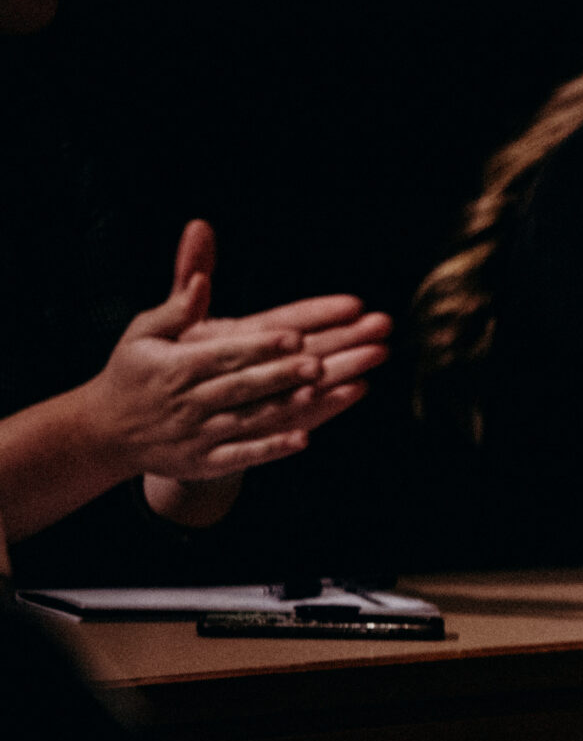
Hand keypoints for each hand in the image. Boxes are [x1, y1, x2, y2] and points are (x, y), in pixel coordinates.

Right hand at [82, 221, 388, 484]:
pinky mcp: (205, 461)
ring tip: (317, 392)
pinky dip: (271, 448)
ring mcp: (197, 433)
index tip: (294, 335)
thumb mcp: (143, 334)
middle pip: (242, 385)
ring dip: (282, 408)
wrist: (106, 432)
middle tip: (319, 362)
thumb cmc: (133, 372)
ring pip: (247, 420)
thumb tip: (200, 278)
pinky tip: (304, 439)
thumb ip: (176, 308)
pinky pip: (242, 456)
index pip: (225, 353)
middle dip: (280, 374)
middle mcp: (188, 400)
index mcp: (176, 366)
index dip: (259, 345)